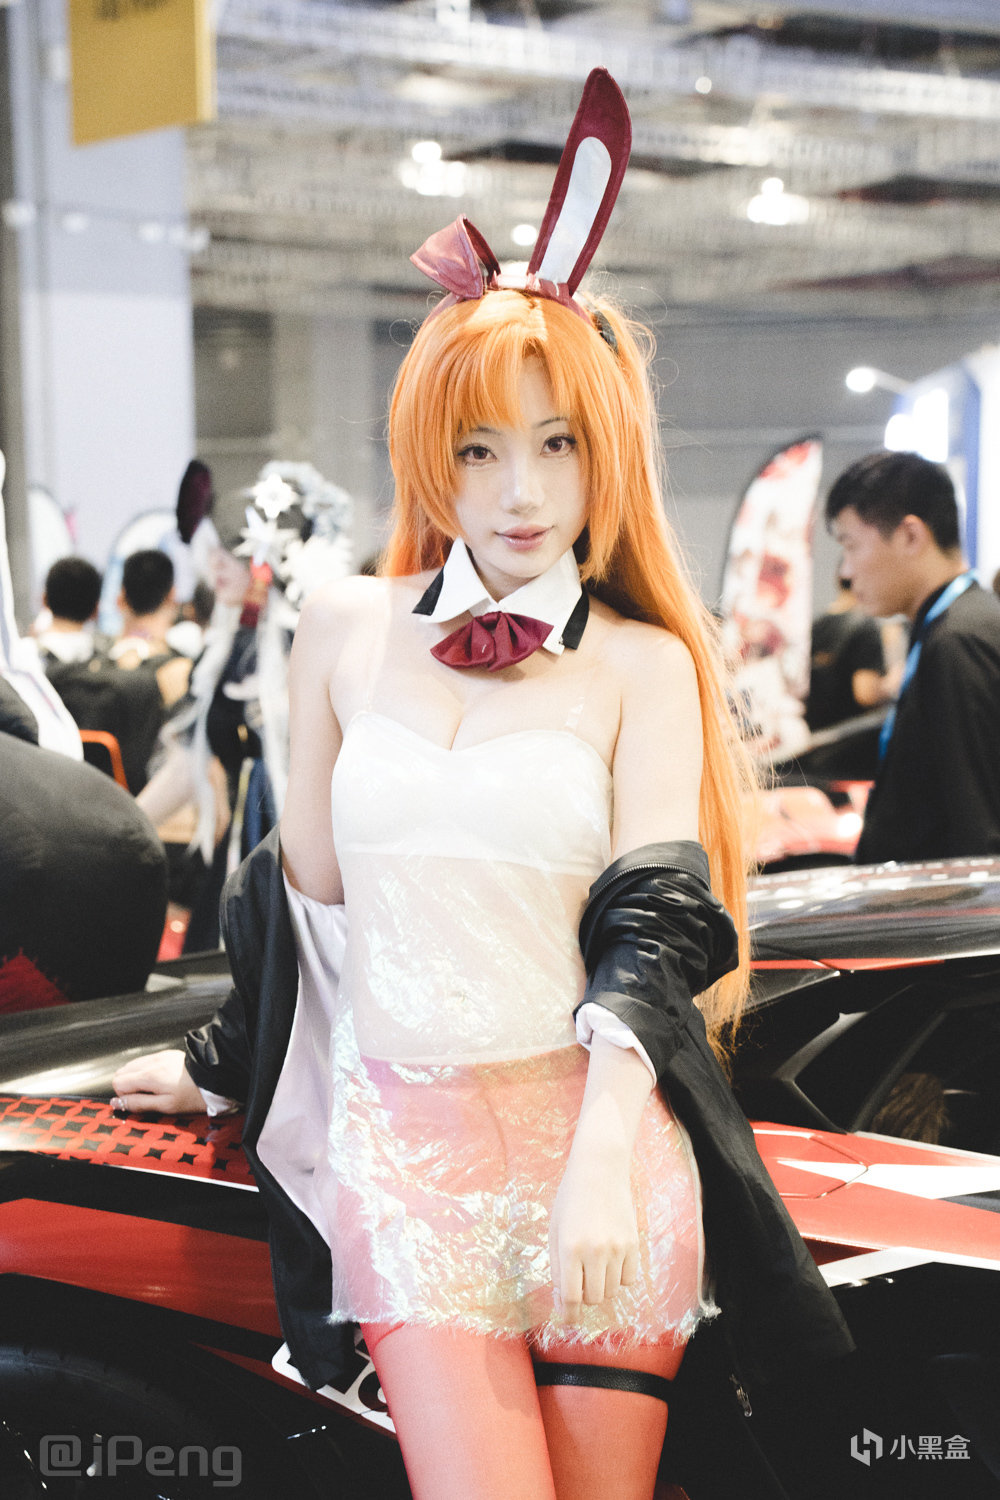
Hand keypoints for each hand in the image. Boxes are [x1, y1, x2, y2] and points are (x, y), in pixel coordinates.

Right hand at [110, 1049, 205, 1113]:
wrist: (214, 1077)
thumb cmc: (193, 1095)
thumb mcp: (165, 1106)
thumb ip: (139, 1104)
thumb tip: (117, 1104)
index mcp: (149, 1075)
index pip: (118, 1082)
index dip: (124, 1096)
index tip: (137, 1102)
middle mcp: (151, 1062)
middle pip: (122, 1072)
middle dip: (128, 1087)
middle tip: (145, 1098)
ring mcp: (159, 1056)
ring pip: (132, 1066)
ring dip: (136, 1079)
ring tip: (154, 1090)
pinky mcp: (166, 1054)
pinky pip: (145, 1061)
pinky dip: (146, 1072)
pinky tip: (160, 1081)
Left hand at [548, 1150, 638, 1314]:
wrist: (600, 1170)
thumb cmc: (571, 1199)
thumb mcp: (555, 1230)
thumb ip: (558, 1266)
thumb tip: (564, 1302)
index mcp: (569, 1248)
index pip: (570, 1297)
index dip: (568, 1315)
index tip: (568, 1320)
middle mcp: (594, 1251)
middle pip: (593, 1299)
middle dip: (584, 1297)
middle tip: (580, 1281)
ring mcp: (616, 1248)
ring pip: (611, 1292)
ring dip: (601, 1288)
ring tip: (594, 1267)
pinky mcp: (633, 1244)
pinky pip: (629, 1280)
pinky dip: (619, 1279)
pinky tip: (611, 1262)